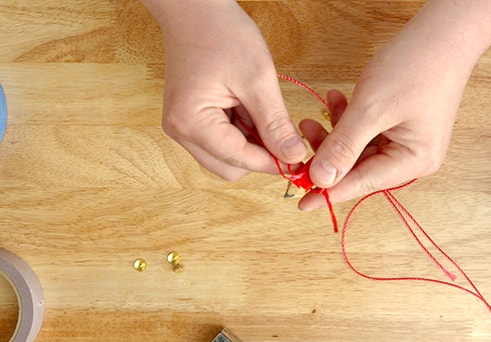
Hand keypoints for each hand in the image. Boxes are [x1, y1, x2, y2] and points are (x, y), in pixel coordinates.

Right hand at [143, 0, 305, 180]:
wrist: (195, 9)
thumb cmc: (221, 33)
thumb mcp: (257, 79)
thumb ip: (275, 124)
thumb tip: (293, 157)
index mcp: (191, 123)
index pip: (239, 161)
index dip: (273, 163)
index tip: (300, 159)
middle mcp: (181, 132)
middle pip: (230, 168)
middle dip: (260, 156)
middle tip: (285, 134)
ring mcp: (184, 128)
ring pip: (228, 158)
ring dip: (252, 145)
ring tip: (262, 110)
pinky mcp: (192, 121)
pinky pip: (223, 142)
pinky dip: (243, 134)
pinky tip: (250, 108)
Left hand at [299, 0, 490, 210]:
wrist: (445, 33)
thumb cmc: (415, 67)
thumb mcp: (370, 110)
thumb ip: (343, 147)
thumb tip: (319, 180)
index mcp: (412, 162)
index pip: (361, 183)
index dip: (328, 192)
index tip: (300, 202)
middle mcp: (412, 158)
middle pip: (358, 168)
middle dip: (328, 153)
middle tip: (302, 138)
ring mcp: (407, 141)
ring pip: (358, 149)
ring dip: (334, 133)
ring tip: (311, 118)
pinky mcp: (400, 125)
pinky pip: (366, 132)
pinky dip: (348, 120)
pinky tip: (335, 100)